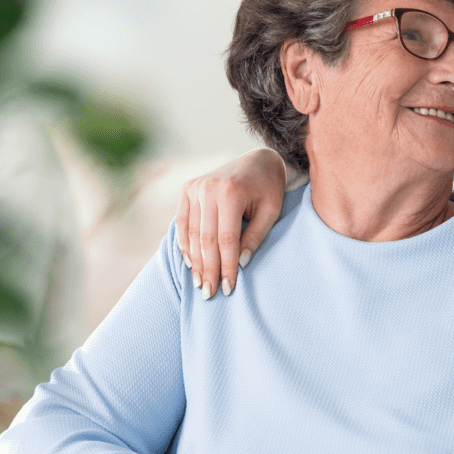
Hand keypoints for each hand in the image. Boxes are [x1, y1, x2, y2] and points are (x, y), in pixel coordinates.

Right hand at [175, 148, 285, 298]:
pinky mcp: (187, 189)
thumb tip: (241, 264)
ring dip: (195, 262)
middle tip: (210, 294)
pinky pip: (182, 222)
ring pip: (192, 234)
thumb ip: (255, 237)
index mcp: (231, 193)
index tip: (229, 288)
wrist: (257, 159)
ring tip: (200, 284)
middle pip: (206, 240)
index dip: (227, 267)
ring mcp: (194, 187)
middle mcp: (208, 189)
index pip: (226, 240)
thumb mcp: (271, 211)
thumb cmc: (268, 188)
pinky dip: (185, 244)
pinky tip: (191, 263)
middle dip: (209, 270)